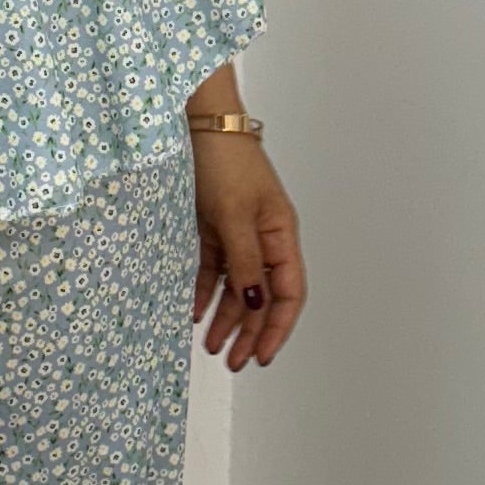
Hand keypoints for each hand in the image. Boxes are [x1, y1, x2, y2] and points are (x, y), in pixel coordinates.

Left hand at [191, 133, 305, 369]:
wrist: (195, 123)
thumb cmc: (224, 161)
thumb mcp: (235, 216)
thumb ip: (246, 263)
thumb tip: (257, 303)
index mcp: (281, 234)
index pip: (289, 292)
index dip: (279, 327)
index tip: (264, 356)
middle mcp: (263, 238)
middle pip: (263, 296)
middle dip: (251, 332)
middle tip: (234, 362)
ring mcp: (237, 233)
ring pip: (237, 287)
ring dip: (227, 318)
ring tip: (212, 346)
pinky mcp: (211, 227)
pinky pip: (212, 270)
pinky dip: (205, 292)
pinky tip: (196, 313)